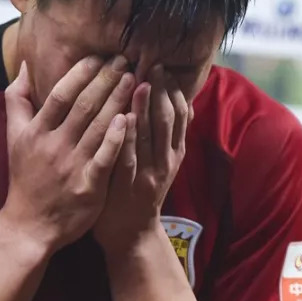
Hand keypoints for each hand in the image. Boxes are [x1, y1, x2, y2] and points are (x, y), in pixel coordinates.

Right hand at [0, 56, 134, 250]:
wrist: (30, 224)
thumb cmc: (24, 176)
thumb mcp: (13, 137)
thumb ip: (17, 99)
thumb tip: (24, 65)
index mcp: (36, 132)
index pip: (60, 94)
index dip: (80, 73)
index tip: (99, 57)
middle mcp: (54, 146)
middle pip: (83, 106)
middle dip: (106, 80)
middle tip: (124, 60)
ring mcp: (73, 167)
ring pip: (99, 127)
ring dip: (118, 100)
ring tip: (134, 80)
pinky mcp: (90, 187)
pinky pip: (106, 158)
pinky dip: (117, 138)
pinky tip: (130, 118)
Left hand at [93, 64, 190, 250]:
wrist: (131, 235)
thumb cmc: (139, 193)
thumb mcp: (161, 163)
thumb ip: (166, 136)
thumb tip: (180, 103)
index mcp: (174, 152)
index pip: (179, 115)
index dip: (173, 90)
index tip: (164, 67)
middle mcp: (166, 161)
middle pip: (167, 119)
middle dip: (161, 90)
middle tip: (153, 65)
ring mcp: (147, 173)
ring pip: (150, 135)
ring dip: (145, 107)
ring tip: (140, 81)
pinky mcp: (128, 185)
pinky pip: (128, 157)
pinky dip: (127, 136)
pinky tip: (122, 117)